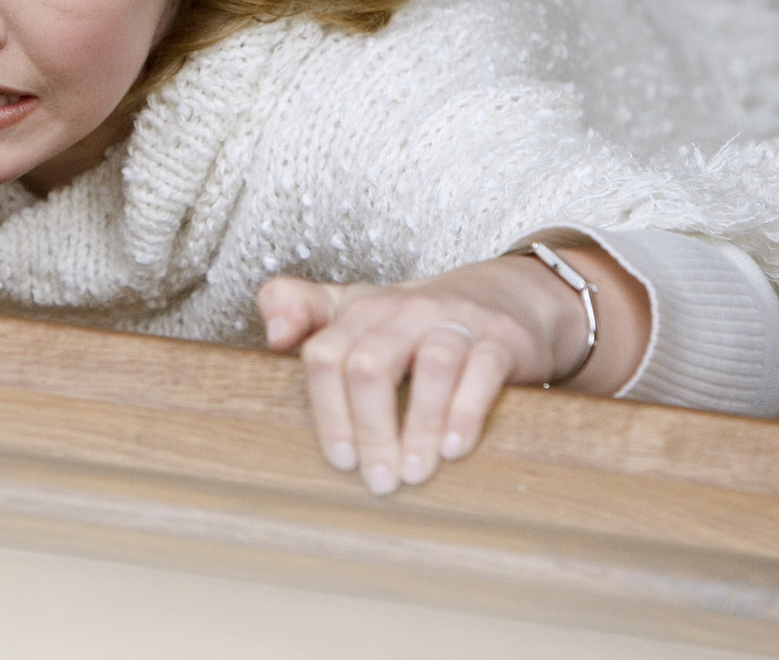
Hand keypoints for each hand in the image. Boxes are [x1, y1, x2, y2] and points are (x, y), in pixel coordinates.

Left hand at [257, 241, 649, 494]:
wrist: (506, 298)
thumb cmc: (416, 321)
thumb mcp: (355, 308)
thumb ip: (300, 309)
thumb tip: (272, 336)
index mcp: (361, 311)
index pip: (325, 355)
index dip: (326, 412)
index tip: (340, 459)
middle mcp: (404, 311)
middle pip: (370, 364)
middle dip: (370, 429)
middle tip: (378, 480)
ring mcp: (454, 321)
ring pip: (432, 366)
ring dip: (420, 427)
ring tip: (415, 473)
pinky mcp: (500, 339)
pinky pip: (482, 371)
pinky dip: (466, 412)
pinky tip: (454, 449)